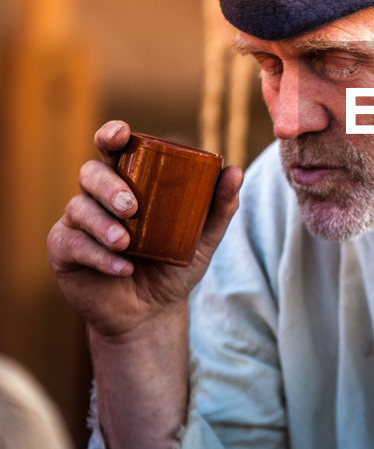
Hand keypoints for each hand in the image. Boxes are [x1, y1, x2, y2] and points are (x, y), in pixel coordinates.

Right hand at [47, 120, 241, 337]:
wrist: (153, 313)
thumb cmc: (173, 265)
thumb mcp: (202, 238)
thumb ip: (219, 206)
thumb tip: (235, 171)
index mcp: (126, 181)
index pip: (112, 149)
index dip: (111, 135)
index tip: (121, 134)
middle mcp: (97, 197)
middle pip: (90, 173)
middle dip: (108, 185)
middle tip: (131, 206)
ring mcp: (77, 223)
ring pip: (78, 208)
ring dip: (102, 223)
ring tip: (125, 242)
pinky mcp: (64, 251)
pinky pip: (73, 244)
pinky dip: (98, 255)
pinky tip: (122, 267)